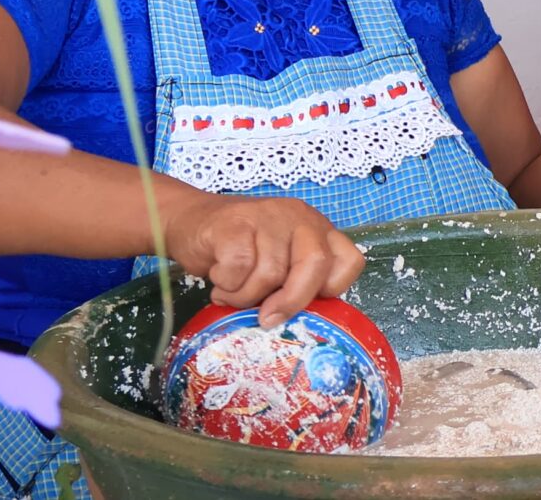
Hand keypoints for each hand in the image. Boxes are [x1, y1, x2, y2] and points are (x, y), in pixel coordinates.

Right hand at [174, 193, 365, 329]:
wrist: (191, 221)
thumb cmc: (240, 253)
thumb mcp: (276, 266)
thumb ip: (293, 284)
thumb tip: (295, 323)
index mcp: (319, 231)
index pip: (349, 261)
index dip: (331, 290)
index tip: (304, 306)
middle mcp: (300, 219)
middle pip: (315, 264)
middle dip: (290, 301)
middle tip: (265, 318)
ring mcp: (269, 216)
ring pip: (270, 273)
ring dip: (245, 297)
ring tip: (230, 292)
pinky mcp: (235, 223)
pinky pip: (238, 268)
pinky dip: (227, 285)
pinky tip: (219, 279)